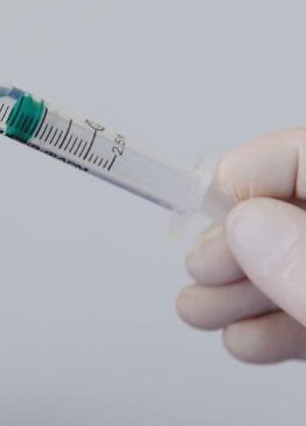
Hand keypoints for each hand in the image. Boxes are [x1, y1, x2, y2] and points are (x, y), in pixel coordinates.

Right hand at [177, 130, 305, 362]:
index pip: (301, 155)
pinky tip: (245, 338)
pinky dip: (273, 322)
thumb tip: (247, 225)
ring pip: (293, 260)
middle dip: (231, 245)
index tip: (198, 206)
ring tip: (201, 311)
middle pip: (288, 211)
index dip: (244, 177)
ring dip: (239, 290)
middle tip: (197, 269)